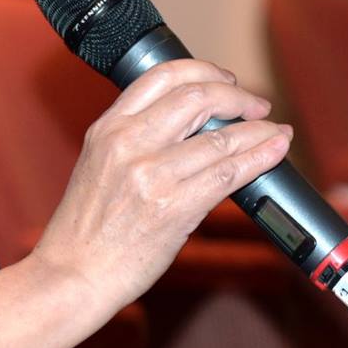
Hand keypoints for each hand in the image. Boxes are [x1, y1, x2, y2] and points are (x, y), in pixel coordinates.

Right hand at [33, 60, 291, 311]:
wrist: (72, 276)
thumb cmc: (84, 230)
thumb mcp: (98, 165)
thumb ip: (134, 137)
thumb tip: (189, 124)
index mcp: (108, 128)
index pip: (163, 75)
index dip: (205, 71)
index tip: (226, 81)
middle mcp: (129, 143)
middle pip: (199, 97)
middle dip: (238, 97)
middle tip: (257, 105)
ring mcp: (152, 175)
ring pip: (223, 138)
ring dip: (259, 131)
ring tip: (276, 132)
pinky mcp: (175, 208)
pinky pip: (229, 174)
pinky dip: (260, 158)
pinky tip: (275, 151)